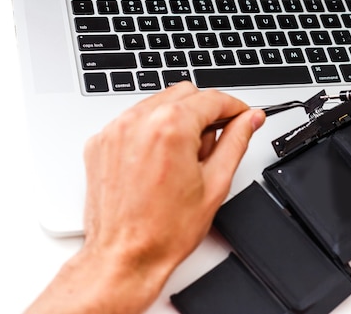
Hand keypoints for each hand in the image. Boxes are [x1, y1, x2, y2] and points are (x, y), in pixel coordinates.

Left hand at [26, 82, 264, 313]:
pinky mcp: (101, 142)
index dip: (235, 108)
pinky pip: (135, 120)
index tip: (243, 116)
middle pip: (185, 94)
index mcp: (170, 128)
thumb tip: (250, 120)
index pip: (212, 99)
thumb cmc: (164, 231)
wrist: (124, 257)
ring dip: (178, 120)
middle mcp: (138, 122)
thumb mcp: (215, 183)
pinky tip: (159, 161)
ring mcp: (115, 130)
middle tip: (212, 146)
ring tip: (183, 159)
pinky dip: (152, 130)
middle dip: (205, 113)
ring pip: (159, 103)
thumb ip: (236, 141)